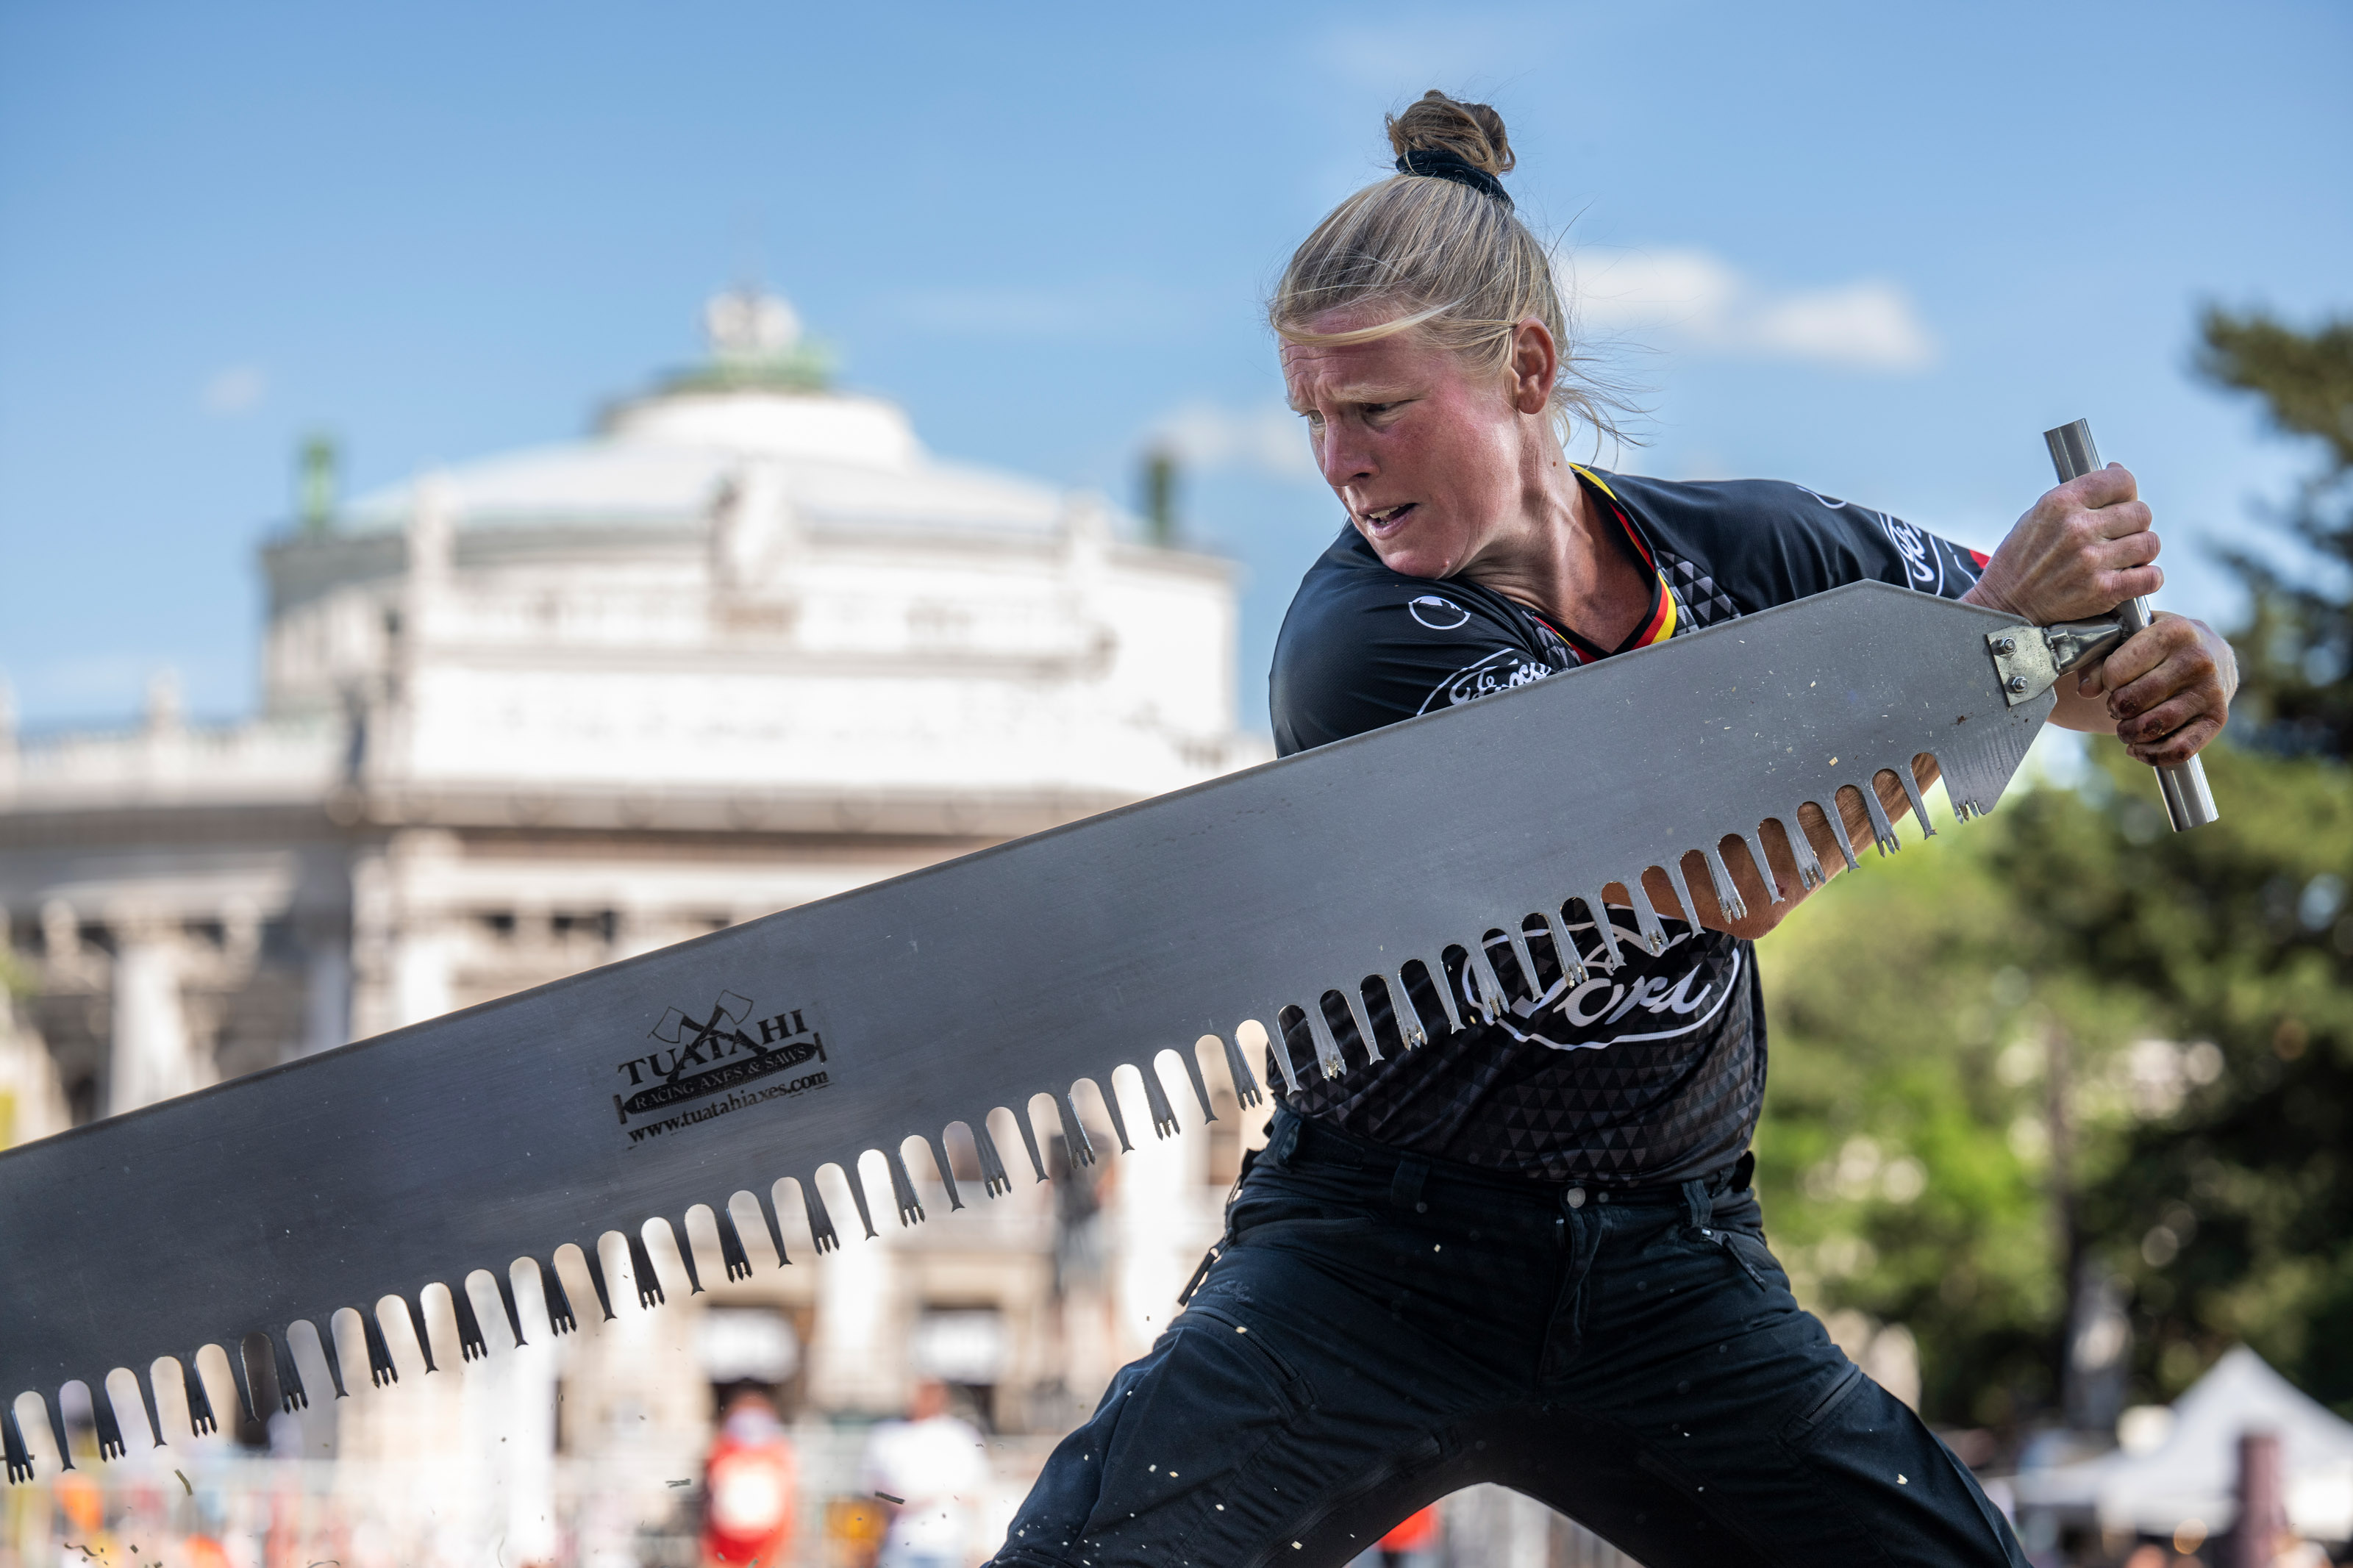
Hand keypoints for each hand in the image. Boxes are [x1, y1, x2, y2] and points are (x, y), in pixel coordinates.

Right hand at [1964, 464, 2160, 623]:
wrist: (2004, 605)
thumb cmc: (2020, 562)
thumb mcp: (2039, 514)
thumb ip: (2079, 494)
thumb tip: (2116, 471)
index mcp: (2061, 503)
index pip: (2121, 481)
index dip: (2126, 492)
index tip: (2120, 503)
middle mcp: (2077, 528)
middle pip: (2141, 512)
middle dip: (2134, 525)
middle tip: (2118, 537)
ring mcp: (2091, 560)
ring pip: (2149, 543)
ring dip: (2141, 552)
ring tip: (2122, 558)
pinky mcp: (2103, 590)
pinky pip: (2150, 577)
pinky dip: (2147, 579)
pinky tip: (2132, 578)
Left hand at [2070, 612, 2237, 764]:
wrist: (2210, 651)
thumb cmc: (2159, 645)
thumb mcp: (2129, 637)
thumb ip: (2100, 660)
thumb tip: (2086, 690)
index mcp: (2173, 632)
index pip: (2117, 671)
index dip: (2106, 682)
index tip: (2113, 680)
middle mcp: (2198, 660)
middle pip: (2134, 701)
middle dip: (2116, 708)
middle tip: (2117, 706)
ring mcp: (2211, 690)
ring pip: (2155, 726)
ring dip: (2130, 733)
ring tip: (2127, 727)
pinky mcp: (2218, 717)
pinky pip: (2181, 749)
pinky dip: (2153, 754)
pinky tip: (2140, 747)